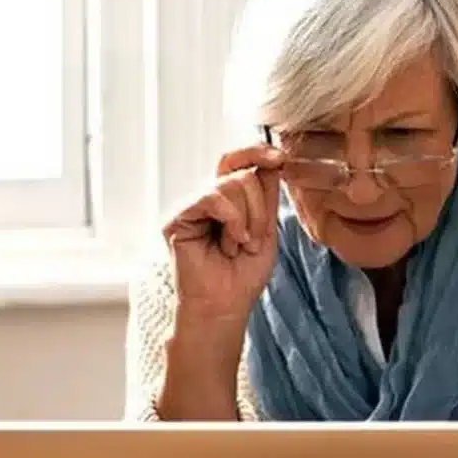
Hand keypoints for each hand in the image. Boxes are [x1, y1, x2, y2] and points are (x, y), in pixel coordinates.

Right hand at [162, 145, 285, 323]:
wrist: (226, 305)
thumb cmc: (244, 274)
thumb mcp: (266, 229)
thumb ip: (267, 195)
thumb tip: (273, 159)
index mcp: (229, 199)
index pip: (239, 161)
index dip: (257, 152)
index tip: (279, 158)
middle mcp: (208, 198)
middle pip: (242, 173)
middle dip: (260, 208)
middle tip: (254, 239)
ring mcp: (191, 206)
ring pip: (232, 185)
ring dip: (248, 220)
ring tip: (239, 246)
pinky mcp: (178, 217)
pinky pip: (212, 198)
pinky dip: (232, 220)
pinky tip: (230, 244)